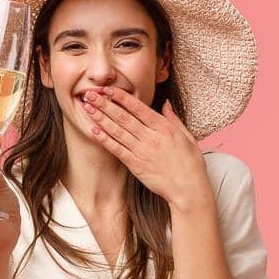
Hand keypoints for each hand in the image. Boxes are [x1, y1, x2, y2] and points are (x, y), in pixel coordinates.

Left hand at [81, 89, 212, 211]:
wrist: (188, 189)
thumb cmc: (190, 164)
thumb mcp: (187, 136)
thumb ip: (173, 119)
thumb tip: (165, 104)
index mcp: (163, 127)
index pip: (138, 107)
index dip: (122, 97)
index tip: (109, 89)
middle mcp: (150, 137)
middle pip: (123, 117)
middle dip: (105, 104)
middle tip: (90, 93)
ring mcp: (142, 151)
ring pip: (117, 131)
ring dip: (101, 118)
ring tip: (88, 108)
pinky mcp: (136, 165)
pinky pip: (117, 150)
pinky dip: (105, 140)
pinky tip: (95, 131)